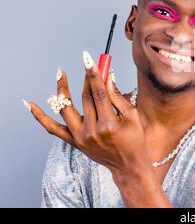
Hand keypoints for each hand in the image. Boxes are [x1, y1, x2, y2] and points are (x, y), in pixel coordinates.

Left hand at [27, 51, 148, 177]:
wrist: (128, 165)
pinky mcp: (74, 142)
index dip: (94, 74)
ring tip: (61, 75)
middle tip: (87, 64)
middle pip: (85, 98)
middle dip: (87, 78)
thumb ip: (118, 97)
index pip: (99, 93)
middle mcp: (92, 131)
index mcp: (109, 125)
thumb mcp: (132, 117)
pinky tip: (31, 104)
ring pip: (66, 108)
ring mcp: (80, 138)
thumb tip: (108, 76)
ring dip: (62, 89)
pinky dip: (40, 116)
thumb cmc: (134, 139)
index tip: (89, 59)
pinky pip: (53, 128)